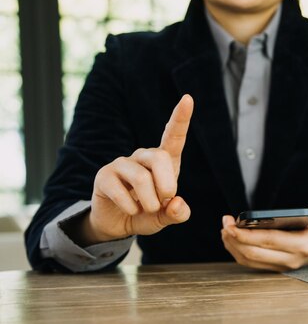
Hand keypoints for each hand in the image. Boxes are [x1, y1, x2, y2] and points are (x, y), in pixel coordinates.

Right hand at [71, 95, 193, 245]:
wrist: (117, 224)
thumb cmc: (147, 213)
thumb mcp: (166, 216)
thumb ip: (178, 213)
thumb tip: (175, 203)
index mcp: (164, 161)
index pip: (173, 136)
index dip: (181, 118)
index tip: (188, 98)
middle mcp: (143, 156)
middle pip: (160, 157)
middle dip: (167, 185)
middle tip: (165, 200)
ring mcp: (122, 164)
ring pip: (142, 178)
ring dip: (149, 202)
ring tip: (147, 209)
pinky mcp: (104, 176)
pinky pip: (121, 191)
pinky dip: (131, 208)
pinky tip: (130, 209)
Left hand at [221, 204, 307, 271]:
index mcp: (303, 246)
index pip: (268, 240)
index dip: (246, 234)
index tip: (231, 224)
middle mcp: (291, 260)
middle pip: (253, 253)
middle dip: (234, 238)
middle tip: (224, 223)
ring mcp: (282, 266)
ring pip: (249, 260)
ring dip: (232, 245)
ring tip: (225, 228)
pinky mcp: (275, 267)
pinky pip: (251, 262)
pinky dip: (237, 250)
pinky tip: (232, 238)